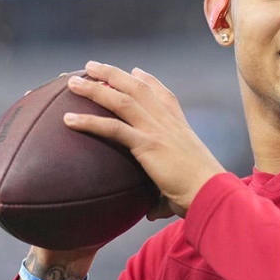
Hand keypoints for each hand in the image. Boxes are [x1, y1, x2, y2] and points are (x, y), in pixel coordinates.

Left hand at [63, 61, 225, 217]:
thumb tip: (150, 213)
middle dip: (113, 73)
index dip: (148, 81)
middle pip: (138, 87)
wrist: (211, 192)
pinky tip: (68, 120)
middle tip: (92, 66)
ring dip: (95, 88)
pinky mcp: (147, 144)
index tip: (135, 72)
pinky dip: (89, 122)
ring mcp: (157, 130)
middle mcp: (168, 122)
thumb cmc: (200, 193)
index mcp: (180, 126)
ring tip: (73, 82)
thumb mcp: (182, 183)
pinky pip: (113, 128)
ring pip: (122, 99)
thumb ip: (162, 194)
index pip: (163, 95)